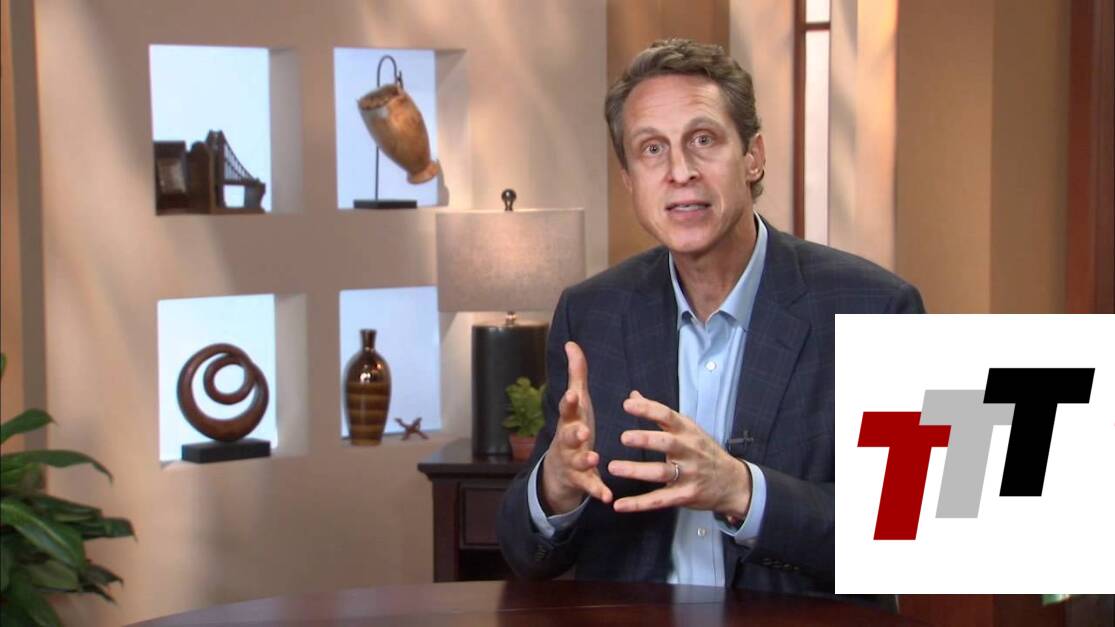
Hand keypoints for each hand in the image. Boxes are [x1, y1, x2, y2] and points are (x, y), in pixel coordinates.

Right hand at [540, 342, 613, 513]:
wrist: (558, 471)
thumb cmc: (572, 428)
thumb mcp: (576, 403)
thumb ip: (577, 374)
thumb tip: (572, 343)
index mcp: (570, 421)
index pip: (567, 410)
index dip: (569, 403)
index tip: (574, 395)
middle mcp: (567, 441)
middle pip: (568, 437)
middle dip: (574, 434)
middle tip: (582, 431)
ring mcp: (573, 462)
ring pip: (577, 461)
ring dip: (585, 459)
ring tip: (594, 457)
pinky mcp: (581, 480)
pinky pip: (589, 486)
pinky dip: (597, 490)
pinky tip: (607, 497)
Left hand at [608, 391, 751, 518]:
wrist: (733, 482)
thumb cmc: (705, 452)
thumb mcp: (688, 429)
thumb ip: (659, 414)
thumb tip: (634, 395)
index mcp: (687, 432)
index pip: (668, 416)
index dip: (648, 409)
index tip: (628, 405)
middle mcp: (689, 451)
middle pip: (667, 443)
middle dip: (646, 440)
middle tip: (624, 437)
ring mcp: (688, 475)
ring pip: (661, 472)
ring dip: (637, 471)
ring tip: (614, 467)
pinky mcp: (684, 496)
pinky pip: (659, 500)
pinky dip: (639, 504)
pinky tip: (619, 505)